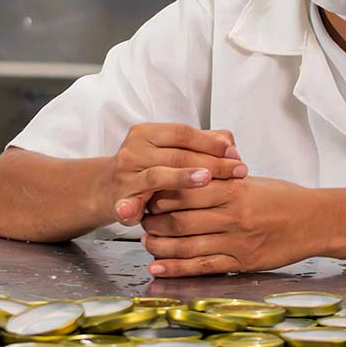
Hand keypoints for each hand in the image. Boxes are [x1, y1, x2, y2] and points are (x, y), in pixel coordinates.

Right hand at [100, 124, 247, 227]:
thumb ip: (200, 143)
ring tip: (205, 179)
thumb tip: (230, 143)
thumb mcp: (170, 149)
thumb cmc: (148, 166)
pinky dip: (129, 208)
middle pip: (177, 155)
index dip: (210, 142)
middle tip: (237, 171)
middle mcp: (133, 151)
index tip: (235, 153)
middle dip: (211, 163)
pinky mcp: (119, 199)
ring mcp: (126, 176)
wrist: (108, 187)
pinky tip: (135, 213)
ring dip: (181, 178)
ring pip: (158, 176)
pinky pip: (128, 204)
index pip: (183, 133)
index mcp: (146, 133)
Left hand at [140, 177, 322, 276]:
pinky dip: (176, 268)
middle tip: (139, 219)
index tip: (146, 194)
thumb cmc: (281, 197)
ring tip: (146, 242)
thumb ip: (218, 179)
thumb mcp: (249, 180)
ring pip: (187, 245)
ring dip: (160, 245)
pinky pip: (203, 267)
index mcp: (233, 190)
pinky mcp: (243, 263)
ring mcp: (238, 242)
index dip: (160, 194)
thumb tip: (182, 175)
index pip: (186, 191)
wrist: (316, 221)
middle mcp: (233, 216)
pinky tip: (157, 267)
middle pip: (181, 219)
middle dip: (154, 221)